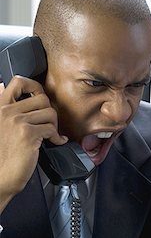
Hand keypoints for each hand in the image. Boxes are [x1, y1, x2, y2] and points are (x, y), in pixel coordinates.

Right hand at [0, 77, 66, 212]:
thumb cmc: (0, 156)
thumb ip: (3, 109)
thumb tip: (2, 87)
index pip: (19, 82)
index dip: (35, 87)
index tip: (41, 97)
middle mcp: (6, 111)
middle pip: (41, 98)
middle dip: (50, 111)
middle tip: (49, 123)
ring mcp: (17, 122)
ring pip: (50, 112)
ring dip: (55, 125)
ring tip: (51, 134)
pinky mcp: (28, 134)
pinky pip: (52, 129)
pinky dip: (58, 137)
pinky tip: (56, 142)